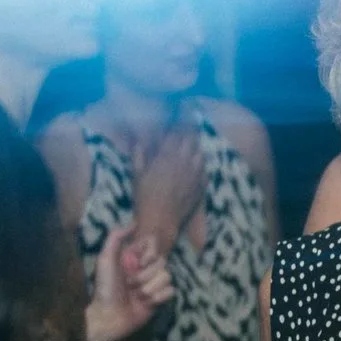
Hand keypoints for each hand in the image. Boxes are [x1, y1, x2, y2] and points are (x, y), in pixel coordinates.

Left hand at [87, 226, 173, 340]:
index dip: (149, 254)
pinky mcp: (160, 298)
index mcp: (134, 258)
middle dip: (145, 275)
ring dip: (149, 288)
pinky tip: (145, 303)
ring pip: (167, 277)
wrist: (109, 316)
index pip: (153, 246)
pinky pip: (170, 291)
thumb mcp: (106, 259)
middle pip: (162, 262)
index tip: (138, 262)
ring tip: (136, 296)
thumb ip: (116, 237)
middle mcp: (145, 269)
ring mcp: (153, 284)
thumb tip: (134, 223)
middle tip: (130, 284)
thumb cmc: (105, 288)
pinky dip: (157, 297)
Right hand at [132, 122, 206, 253]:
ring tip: (191, 145)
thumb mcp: (137, 174)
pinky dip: (200, 165)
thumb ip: (138, 155)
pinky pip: (204, 170)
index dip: (175, 126)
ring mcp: (195, 174)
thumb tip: (138, 141)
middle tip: (187, 127)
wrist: (161, 220)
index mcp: (167, 156)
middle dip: (188, 133)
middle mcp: (184, 161)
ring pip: (200, 153)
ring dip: (195, 148)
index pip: (174, 134)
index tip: (175, 120)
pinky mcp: (201, 185)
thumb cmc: (145, 197)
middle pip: (190, 140)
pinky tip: (197, 164)